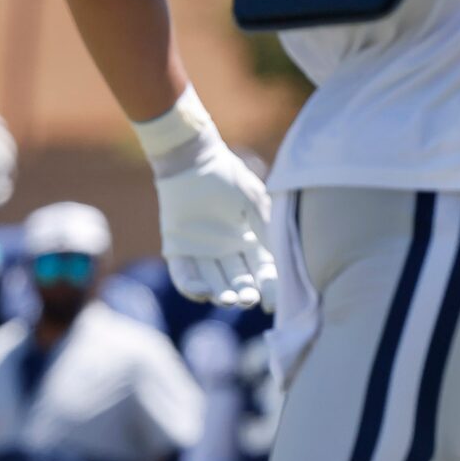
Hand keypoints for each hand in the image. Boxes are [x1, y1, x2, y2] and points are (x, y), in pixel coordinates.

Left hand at [156, 140, 277, 308]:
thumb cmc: (228, 177)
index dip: (269, 287)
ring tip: (229, 299)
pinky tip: (203, 292)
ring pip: (214, 283)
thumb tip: (282, 261)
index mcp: (250, 241)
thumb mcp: (255, 203)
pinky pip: (183, 276)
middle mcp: (228, 251)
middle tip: (248, 300)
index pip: (263, 271)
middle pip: (239, 281)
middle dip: (245, 293)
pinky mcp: (177, 250)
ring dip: (221, 295)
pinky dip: (191, 288)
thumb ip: (267, 231)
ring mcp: (202, 252)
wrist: (192, 158)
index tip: (272, 301)